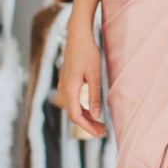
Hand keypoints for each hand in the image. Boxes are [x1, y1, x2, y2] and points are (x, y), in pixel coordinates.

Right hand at [57, 16, 106, 136]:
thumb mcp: (95, 75)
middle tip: (103, 131)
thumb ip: (94, 96)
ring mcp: (64, 85)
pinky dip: (83, 108)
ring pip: (73, 108)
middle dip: (88, 125)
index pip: (76, 116)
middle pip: (74, 114)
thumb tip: (96, 115)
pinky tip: (92, 110)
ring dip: (86, 117)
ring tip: (100, 123)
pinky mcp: (67, 81)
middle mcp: (64, 89)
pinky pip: (73, 100)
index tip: (100, 133)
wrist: (77, 35)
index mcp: (69, 90)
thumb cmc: (87, 53)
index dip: (87, 127)